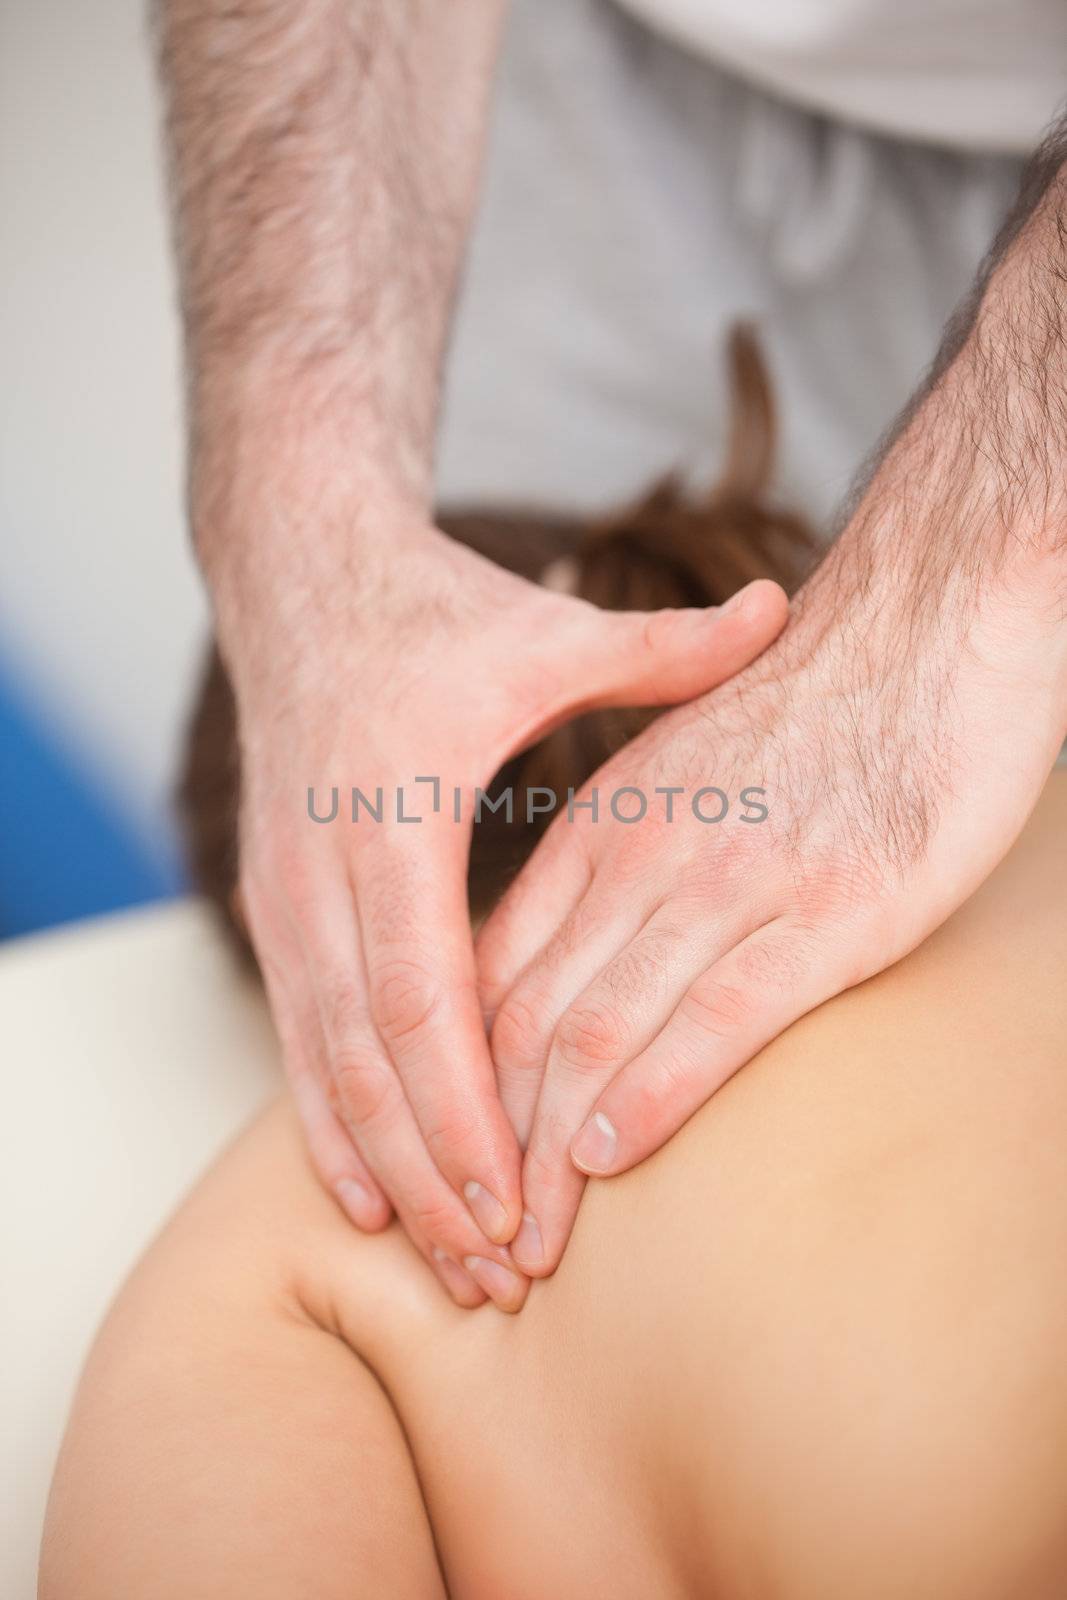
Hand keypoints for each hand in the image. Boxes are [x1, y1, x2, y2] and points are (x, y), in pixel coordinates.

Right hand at [215, 478, 786, 1308]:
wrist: (301, 579)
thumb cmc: (435, 613)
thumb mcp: (545, 632)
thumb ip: (664, 646)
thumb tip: (784, 610)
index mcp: (392, 812)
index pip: (420, 994)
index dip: (463, 1107)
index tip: (514, 1200)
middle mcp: (320, 866)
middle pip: (364, 1058)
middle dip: (428, 1175)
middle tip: (492, 1277)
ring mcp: (283, 889)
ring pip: (319, 1063)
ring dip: (381, 1170)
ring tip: (442, 1265)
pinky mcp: (271, 902)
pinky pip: (296, 1035)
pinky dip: (330, 1122)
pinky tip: (368, 1193)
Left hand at [479, 539, 1066, 1278]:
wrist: (928, 614)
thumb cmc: (810, 706)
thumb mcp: (682, 774)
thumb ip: (623, 861)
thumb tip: (579, 955)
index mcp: (600, 829)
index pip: (493, 976)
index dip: (456, 1088)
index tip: (446, 1172)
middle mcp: (643, 858)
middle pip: (522, 1025)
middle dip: (484, 1151)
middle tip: (470, 1251)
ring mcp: (729, 882)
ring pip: (596, 1034)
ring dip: (547, 1156)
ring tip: (527, 1250)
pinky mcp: (826, 908)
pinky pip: (712, 1016)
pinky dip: (650, 1097)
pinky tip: (614, 1157)